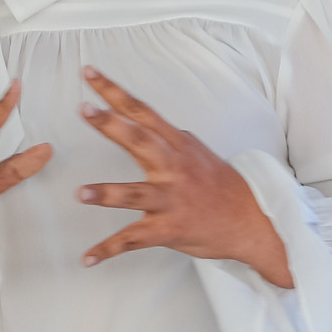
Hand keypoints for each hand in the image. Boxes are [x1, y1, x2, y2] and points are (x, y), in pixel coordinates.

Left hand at [76, 67, 292, 287]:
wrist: (251, 221)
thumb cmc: (221, 186)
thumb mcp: (197, 153)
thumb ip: (170, 139)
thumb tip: (149, 124)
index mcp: (177, 145)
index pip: (142, 112)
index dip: (115, 92)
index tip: (89, 73)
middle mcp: (173, 168)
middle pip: (139, 141)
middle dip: (110, 125)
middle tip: (84, 110)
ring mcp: (171, 199)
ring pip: (135, 194)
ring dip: (106, 194)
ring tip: (80, 193)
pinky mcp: (169, 229)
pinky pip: (134, 240)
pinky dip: (108, 249)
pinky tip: (87, 258)